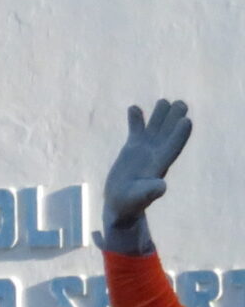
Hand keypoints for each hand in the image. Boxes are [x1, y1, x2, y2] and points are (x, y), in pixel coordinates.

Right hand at [105, 99, 191, 229]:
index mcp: (160, 165)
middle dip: (174, 118)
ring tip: (164, 101)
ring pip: (155, 128)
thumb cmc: (130, 205)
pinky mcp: (132, 148)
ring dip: (160, 115)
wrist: (121, 205)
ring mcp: (145, 149)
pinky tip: (133, 108)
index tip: (185, 120)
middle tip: (180, 104)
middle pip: (168, 132)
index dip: (180, 134)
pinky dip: (135, 119)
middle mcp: (156, 154)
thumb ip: (150, 192)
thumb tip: (162, 187)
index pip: (173, 147)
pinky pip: (136, 130)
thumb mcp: (139, 199)